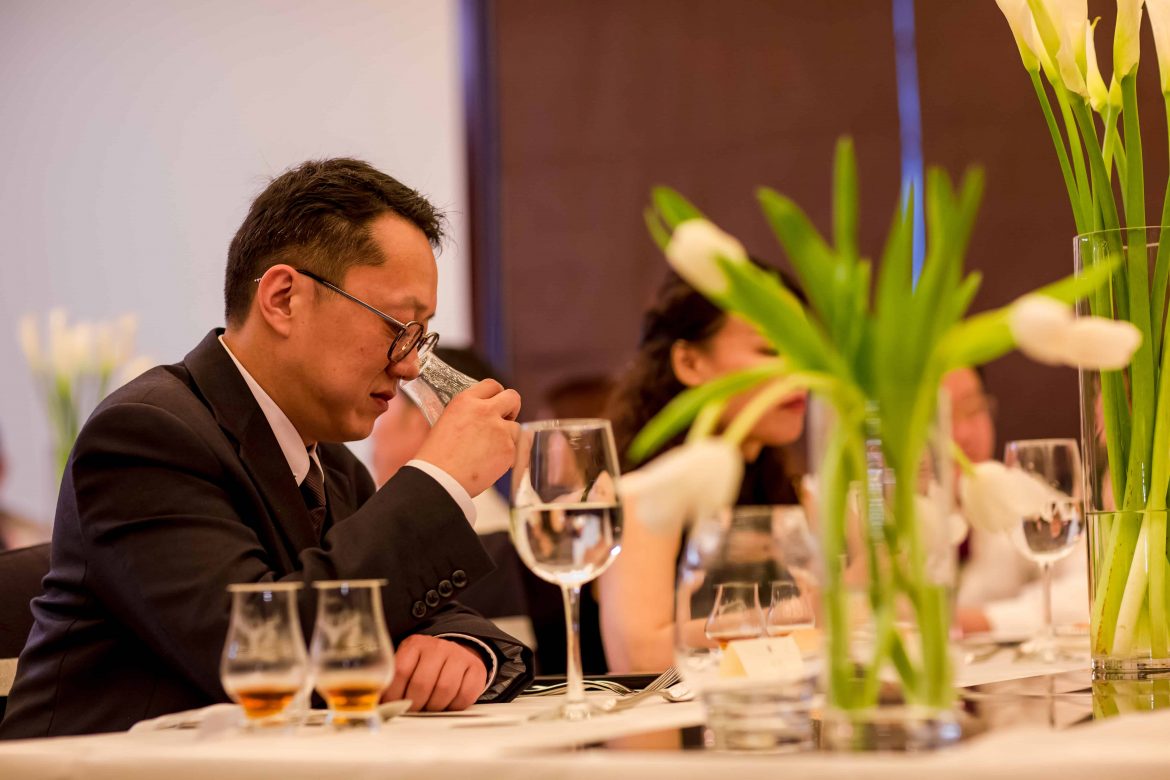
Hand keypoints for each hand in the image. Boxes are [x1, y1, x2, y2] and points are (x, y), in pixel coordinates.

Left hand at [383, 634, 487, 711]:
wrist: (457, 652)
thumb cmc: (426, 665)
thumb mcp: (408, 664)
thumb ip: (393, 681)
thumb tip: (377, 705)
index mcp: (416, 644)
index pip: (400, 672)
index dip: (394, 695)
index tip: (391, 706)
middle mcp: (438, 647)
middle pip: (422, 684)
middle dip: (414, 705)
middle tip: (413, 710)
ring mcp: (458, 656)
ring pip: (444, 690)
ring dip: (434, 707)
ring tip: (429, 707)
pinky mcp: (476, 669)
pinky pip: (464, 695)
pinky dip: (454, 706)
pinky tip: (448, 703)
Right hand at [415, 379, 520, 496]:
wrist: (440, 480)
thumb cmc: (436, 456)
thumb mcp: (447, 422)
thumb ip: (468, 414)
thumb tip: (481, 417)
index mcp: (465, 401)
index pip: (491, 385)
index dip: (496, 394)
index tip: (496, 403)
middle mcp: (485, 411)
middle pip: (513, 397)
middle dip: (512, 407)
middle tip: (505, 419)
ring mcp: (500, 430)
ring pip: (516, 427)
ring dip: (508, 436)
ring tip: (490, 451)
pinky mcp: (508, 450)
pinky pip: (515, 449)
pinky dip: (507, 456)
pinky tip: (490, 463)